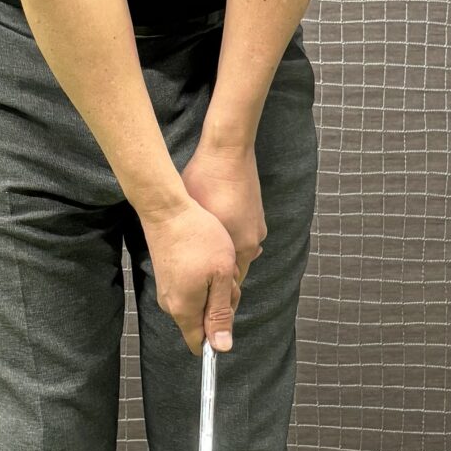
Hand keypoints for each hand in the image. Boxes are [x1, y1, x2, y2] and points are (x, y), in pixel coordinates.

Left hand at [179, 136, 267, 292]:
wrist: (228, 152)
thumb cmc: (205, 183)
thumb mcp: (196, 217)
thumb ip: (200, 246)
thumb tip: (193, 266)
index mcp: (240, 247)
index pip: (230, 284)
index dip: (216, 292)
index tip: (202, 298)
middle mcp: (252, 241)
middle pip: (236, 270)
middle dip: (221, 277)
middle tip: (201, 281)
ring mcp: (257, 227)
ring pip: (239, 252)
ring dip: (225, 256)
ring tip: (206, 256)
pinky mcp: (257, 215)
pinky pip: (244, 237)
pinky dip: (231, 240)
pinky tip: (216, 233)